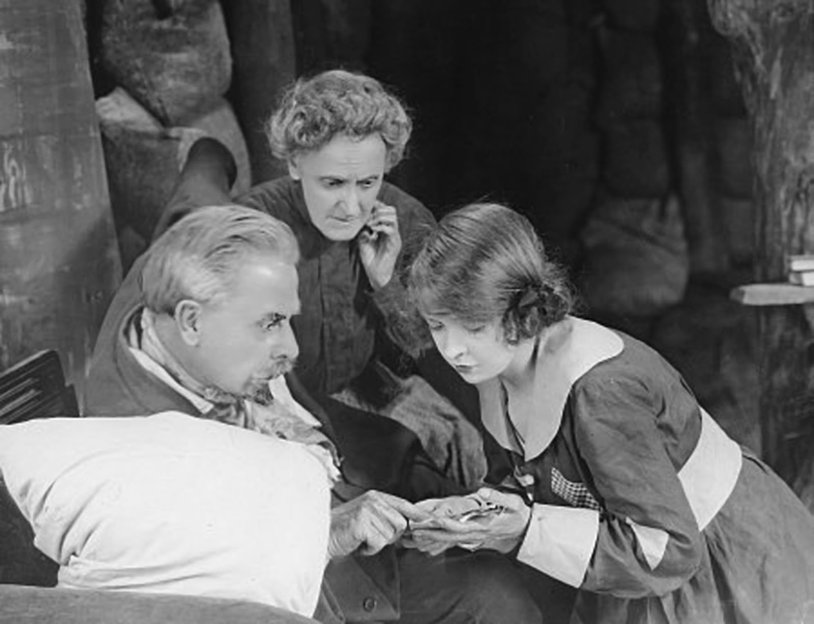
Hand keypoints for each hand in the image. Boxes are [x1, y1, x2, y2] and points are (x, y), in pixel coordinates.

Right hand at [328, 490, 430, 558]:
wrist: (322, 537)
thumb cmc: (344, 530)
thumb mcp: (368, 517)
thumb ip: (386, 516)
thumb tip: (408, 525)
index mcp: (376, 496)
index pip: (404, 504)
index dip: (418, 514)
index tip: (431, 519)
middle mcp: (373, 500)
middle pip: (400, 523)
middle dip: (389, 535)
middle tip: (370, 536)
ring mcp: (368, 510)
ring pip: (390, 535)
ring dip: (377, 542)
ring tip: (362, 538)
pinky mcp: (362, 523)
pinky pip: (379, 543)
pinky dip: (369, 548)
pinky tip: (358, 542)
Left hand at [358, 202, 400, 290]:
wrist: (376, 276)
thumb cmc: (371, 261)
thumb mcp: (363, 242)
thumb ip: (363, 230)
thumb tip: (362, 221)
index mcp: (385, 230)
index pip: (385, 211)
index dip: (377, 206)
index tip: (366, 207)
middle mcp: (392, 232)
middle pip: (392, 210)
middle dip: (379, 210)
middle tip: (368, 217)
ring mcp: (394, 237)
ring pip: (393, 217)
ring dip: (380, 217)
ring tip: (370, 224)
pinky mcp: (395, 244)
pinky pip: (391, 229)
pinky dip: (381, 226)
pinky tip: (372, 230)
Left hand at [406, 489, 530, 555]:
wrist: (524, 531)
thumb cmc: (518, 515)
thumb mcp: (514, 503)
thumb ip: (498, 497)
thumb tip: (484, 491)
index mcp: (483, 525)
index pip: (461, 525)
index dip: (446, 523)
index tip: (432, 519)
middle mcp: (475, 534)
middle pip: (449, 535)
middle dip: (430, 533)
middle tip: (414, 529)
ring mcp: (473, 537)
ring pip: (448, 540)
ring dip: (431, 538)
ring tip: (414, 536)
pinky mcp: (471, 537)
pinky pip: (452, 542)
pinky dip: (438, 542)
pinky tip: (426, 543)